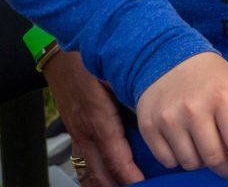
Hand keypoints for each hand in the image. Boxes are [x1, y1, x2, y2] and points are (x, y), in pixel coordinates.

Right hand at [46, 50, 143, 186]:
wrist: (63, 57)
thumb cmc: (96, 62)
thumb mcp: (119, 77)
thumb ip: (137, 96)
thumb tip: (160, 111)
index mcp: (99, 118)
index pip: (114, 154)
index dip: (127, 172)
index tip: (142, 182)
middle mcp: (85, 131)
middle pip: (99, 169)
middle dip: (117, 184)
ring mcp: (76, 133)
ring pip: (87, 169)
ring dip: (103, 183)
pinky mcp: (73, 132)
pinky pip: (80, 161)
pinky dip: (91, 175)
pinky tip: (103, 182)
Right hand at [133, 53, 227, 182]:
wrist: (168, 59)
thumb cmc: (212, 78)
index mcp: (222, 96)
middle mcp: (194, 109)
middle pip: (214, 159)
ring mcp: (168, 119)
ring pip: (191, 164)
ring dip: (204, 164)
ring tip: (210, 147)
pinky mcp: (148, 128)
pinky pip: (168, 162)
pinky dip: (181, 160)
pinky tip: (188, 144)